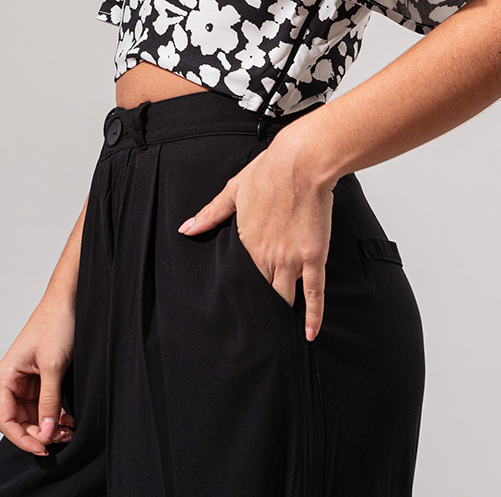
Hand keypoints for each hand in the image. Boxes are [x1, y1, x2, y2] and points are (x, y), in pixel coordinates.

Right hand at [0, 292, 77, 454]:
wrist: (69, 300)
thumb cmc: (56, 323)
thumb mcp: (54, 365)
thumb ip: (49, 401)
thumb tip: (44, 432)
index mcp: (5, 376)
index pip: (5, 420)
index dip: (22, 438)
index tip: (43, 447)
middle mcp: (12, 380)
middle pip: (19, 421)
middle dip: (39, 433)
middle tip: (62, 438)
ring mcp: (27, 380)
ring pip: (33, 415)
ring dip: (49, 426)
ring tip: (68, 431)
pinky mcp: (41, 377)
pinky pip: (44, 404)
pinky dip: (54, 415)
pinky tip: (68, 419)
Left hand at [177, 130, 334, 340]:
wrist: (302, 163)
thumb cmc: (270, 171)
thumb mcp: (233, 190)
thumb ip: (210, 214)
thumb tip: (186, 228)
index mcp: (246, 242)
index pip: (236, 278)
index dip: (234, 295)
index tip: (229, 312)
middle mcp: (266, 256)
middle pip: (259, 293)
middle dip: (256, 312)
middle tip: (253, 334)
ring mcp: (291, 259)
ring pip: (283, 297)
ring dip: (279, 316)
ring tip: (277, 337)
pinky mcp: (313, 256)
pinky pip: (314, 292)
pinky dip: (313, 315)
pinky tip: (309, 331)